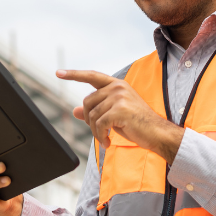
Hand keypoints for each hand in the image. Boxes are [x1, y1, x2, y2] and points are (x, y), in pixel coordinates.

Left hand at [56, 69, 184, 163]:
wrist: (157, 133)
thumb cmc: (137, 124)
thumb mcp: (113, 115)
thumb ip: (95, 110)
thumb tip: (74, 111)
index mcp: (117, 85)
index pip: (92, 76)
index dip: (74, 75)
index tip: (58, 73)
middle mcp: (118, 87)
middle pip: (87, 102)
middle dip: (89, 120)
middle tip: (99, 131)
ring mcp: (119, 97)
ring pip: (92, 115)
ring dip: (96, 131)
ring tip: (105, 138)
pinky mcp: (120, 109)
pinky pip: (99, 124)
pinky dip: (100, 136)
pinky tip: (107, 142)